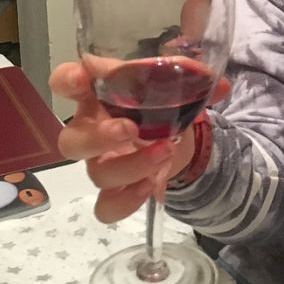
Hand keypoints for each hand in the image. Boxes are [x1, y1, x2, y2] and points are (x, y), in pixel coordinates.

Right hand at [52, 61, 228, 222]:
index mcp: (97, 93)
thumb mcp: (173, 83)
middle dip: (98, 137)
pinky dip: (127, 200)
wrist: (176, 135)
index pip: (64, 82)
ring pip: (95, 174)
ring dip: (131, 165)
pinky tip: (151, 186)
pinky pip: (106, 206)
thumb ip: (193, 80)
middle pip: (71, 140)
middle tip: (131, 129)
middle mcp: (90, 127)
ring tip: (165, 152)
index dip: (66, 80)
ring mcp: (100, 162)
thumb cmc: (161, 100)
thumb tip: (219, 85)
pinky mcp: (114, 189)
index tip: (82, 77)